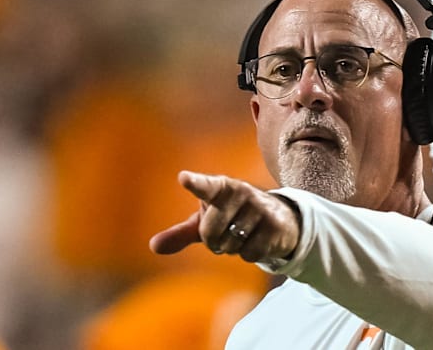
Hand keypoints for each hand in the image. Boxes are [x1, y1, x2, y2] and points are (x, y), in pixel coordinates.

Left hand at [149, 170, 300, 262]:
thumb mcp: (206, 222)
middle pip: (210, 234)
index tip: (183, 178)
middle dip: (214, 242)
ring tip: (245, 233)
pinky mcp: (274, 226)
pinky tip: (258, 240)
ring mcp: (259, 208)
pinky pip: (249, 254)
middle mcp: (240, 192)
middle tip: (226, 231)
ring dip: (233, 248)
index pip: (205, 186)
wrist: (279, 218)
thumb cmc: (233, 216)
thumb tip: (153, 247)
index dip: (195, 183)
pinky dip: (249, 254)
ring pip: (230, 246)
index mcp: (220, 187)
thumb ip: (181, 233)